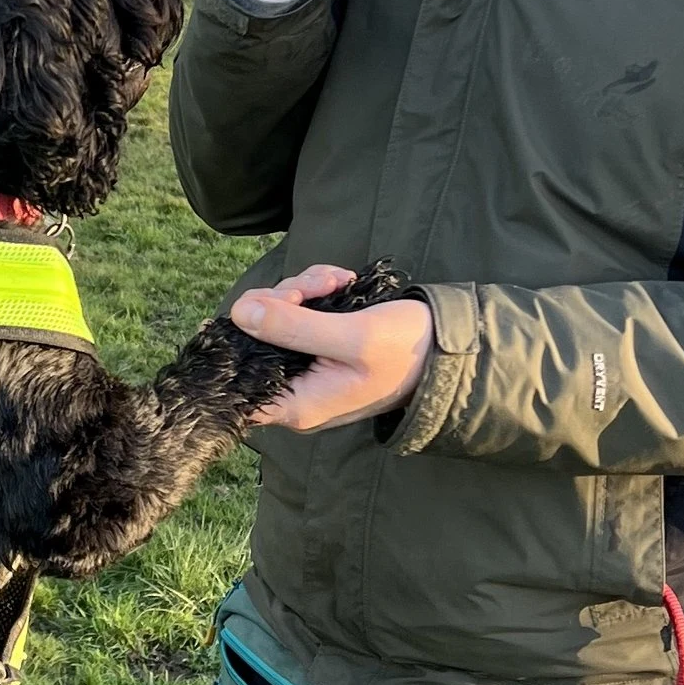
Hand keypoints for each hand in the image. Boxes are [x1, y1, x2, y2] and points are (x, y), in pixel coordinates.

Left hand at [231, 265, 434, 430]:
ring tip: (338, 279)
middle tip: (318, 285)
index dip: (238, 341)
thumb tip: (242, 312)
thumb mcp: (353, 335)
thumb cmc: (407, 350)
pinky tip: (340, 281)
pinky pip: (298, 313)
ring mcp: (306, 369)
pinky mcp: (316, 347)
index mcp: (299, 405)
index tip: (262, 307)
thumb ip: (295, 327)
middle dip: (283, 300)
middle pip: (254, 339)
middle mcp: (296, 392)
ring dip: (303, 288)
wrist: (447, 347)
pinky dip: (315, 291)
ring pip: (276, 318)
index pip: (236, 384)